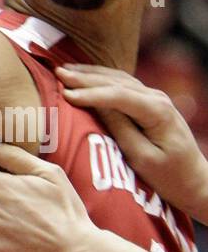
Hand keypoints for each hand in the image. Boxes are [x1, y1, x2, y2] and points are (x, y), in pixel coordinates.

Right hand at [57, 63, 207, 223]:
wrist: (194, 181)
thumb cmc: (169, 176)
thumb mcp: (142, 158)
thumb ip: (120, 129)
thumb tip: (96, 106)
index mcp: (158, 111)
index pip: (119, 95)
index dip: (90, 93)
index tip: (65, 94)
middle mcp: (157, 97)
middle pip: (116, 81)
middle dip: (85, 77)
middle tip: (57, 73)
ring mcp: (154, 97)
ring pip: (118, 78)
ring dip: (90, 74)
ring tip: (64, 70)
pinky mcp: (149, 102)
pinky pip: (121, 83)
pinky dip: (100, 78)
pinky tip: (84, 75)